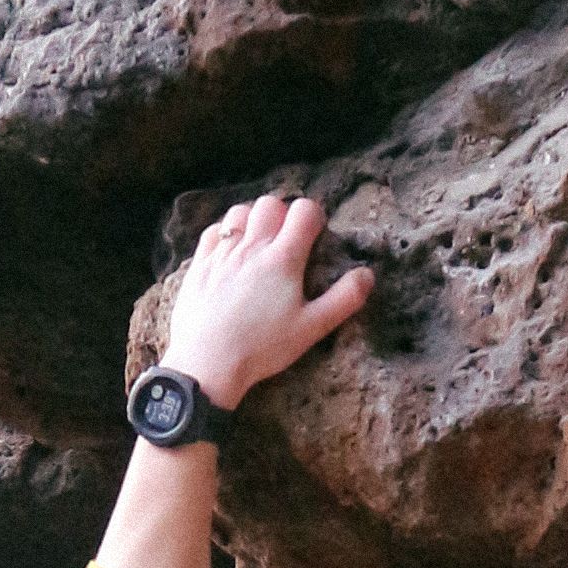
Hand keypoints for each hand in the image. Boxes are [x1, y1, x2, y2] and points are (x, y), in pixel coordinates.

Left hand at [162, 190, 372, 407]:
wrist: (207, 363)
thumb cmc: (262, 348)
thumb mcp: (312, 328)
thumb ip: (343, 299)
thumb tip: (367, 274)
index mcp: (283, 259)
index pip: (305, 211)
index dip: (315, 217)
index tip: (316, 235)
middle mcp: (252, 247)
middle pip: (271, 204)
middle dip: (283, 214)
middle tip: (287, 239)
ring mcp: (222, 253)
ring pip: (240, 212)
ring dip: (253, 219)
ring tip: (259, 241)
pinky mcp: (199, 264)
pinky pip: (213, 231)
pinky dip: (225, 233)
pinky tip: (230, 252)